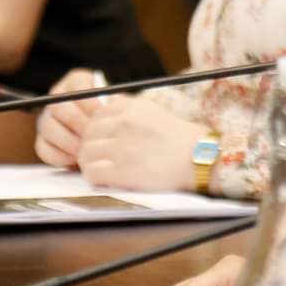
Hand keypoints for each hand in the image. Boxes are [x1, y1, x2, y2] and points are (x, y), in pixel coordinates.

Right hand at [33, 68, 105, 168]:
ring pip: (48, 127)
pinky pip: (44, 148)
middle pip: (58, 107)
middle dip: (78, 123)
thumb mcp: (118, 107)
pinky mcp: (43, 141)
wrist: (107, 139)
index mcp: (77, 82)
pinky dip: (59, 156)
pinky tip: (75, 159)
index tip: (101, 114)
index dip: (89, 101)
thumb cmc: (115, 119)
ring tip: (85, 149)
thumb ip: (115, 104)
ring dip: (68, 141)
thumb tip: (114, 105)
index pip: (77, 85)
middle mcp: (58, 97)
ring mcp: (47, 119)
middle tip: (93, 135)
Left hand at [73, 95, 205, 189]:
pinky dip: (94, 177)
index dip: (96, 129)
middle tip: (98, 156)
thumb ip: (127, 110)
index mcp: (132, 107)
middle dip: (90, 145)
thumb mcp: (153, 112)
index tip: (102, 139)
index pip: (97, 114)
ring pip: (86, 152)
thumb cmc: (179, 139)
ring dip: (90, 162)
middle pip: (88, 133)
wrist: (199, 159)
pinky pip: (92, 172)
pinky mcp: (122, 170)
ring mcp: (123, 147)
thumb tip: (102, 112)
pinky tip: (105, 178)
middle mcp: (125, 123)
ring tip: (101, 168)